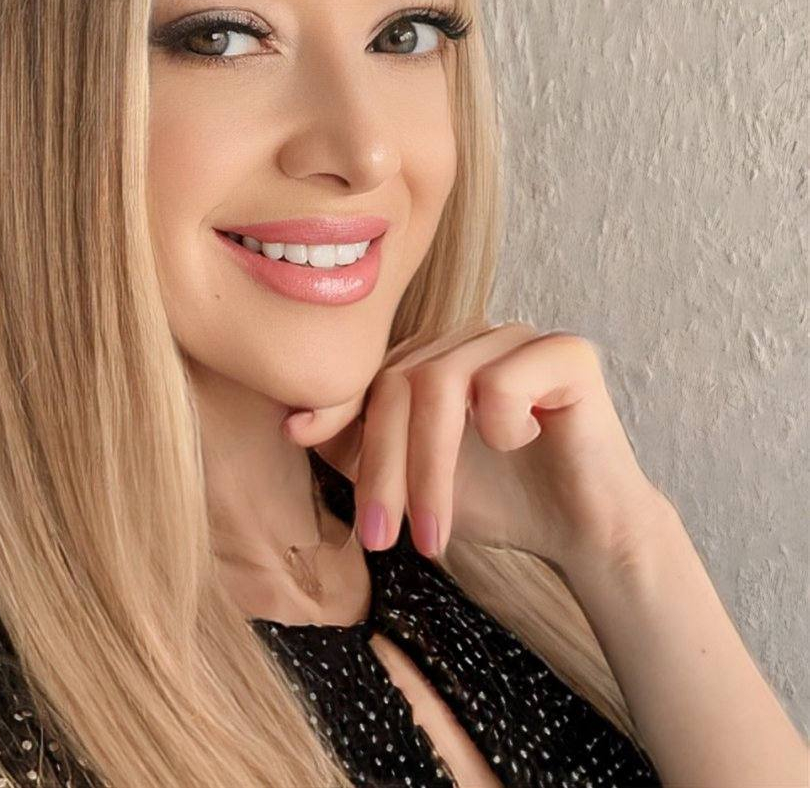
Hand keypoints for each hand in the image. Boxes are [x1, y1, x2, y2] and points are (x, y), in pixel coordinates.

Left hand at [282, 320, 670, 574]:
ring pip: (441, 383)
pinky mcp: (566, 351)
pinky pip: (503, 380)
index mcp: (437, 355)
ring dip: (430, 470)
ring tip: (433, 539)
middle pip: (400, 379)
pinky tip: (522, 445)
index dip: (335, 403)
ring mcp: (520, 336)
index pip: (374, 371)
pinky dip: (501, 426)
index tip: (299, 436)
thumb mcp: (410, 478)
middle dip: (384, 465)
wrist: (579, 535)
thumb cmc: (498, 503)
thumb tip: (295, 421)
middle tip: (378, 539)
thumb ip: (358, 446)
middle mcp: (475, 335)